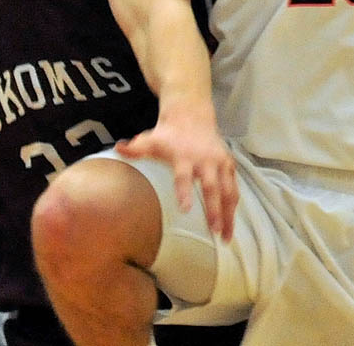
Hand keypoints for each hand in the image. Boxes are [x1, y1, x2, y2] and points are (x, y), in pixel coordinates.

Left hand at [114, 105, 238, 241]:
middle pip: (212, 186)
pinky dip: (234, 206)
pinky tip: (230, 225)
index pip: (184, 176)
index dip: (185, 191)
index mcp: (184, 156)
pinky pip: (234, 187)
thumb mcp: (151, 139)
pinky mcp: (229, 164)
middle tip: (214, 230)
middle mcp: (205, 159)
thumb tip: (118, 149)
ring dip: (228, 213)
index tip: (185, 209)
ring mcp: (220, 162)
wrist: (192, 115)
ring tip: (225, 237)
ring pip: (228, 190)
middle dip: (214, 208)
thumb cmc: (168, 134)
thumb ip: (136, 148)